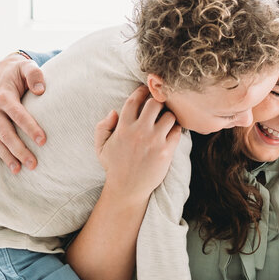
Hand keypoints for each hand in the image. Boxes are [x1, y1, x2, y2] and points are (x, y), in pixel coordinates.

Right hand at [0, 53, 47, 172]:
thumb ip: (35, 75)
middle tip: (34, 164)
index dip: (30, 128)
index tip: (43, 141)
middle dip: (19, 150)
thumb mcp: (27, 67)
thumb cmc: (18, 72)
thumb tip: (41, 90)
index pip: (18, 114)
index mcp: (3, 96)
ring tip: (19, 170)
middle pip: (5, 133)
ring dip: (6, 157)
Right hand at [95, 86, 180, 202]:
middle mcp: (139, 131)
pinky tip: (171, 132)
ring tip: (165, 121)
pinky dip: (176, 129)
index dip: (142, 91)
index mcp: (123, 127)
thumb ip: (103, 127)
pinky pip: (177, 130)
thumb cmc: (114, 167)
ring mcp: (154, 141)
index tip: (146, 90)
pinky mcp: (166, 151)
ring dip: (169, 116)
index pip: (134, 100)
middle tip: (159, 106)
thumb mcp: (101, 147)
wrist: (127, 189)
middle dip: (158, 102)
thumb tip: (114, 112)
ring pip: (169, 115)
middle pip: (155, 103)